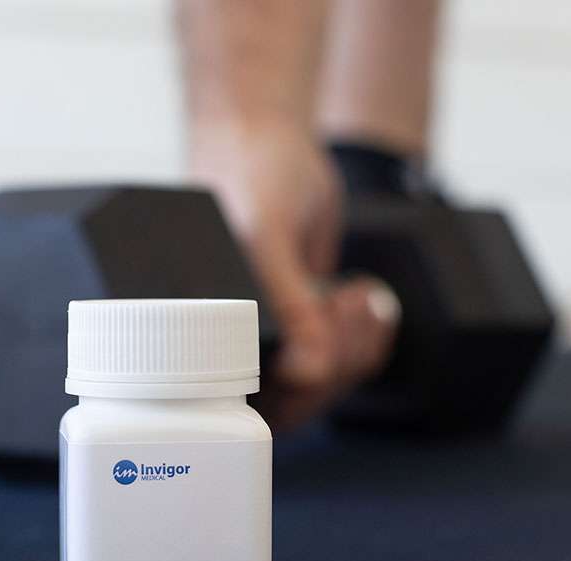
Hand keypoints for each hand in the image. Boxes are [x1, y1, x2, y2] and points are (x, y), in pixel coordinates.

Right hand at [188, 119, 398, 426]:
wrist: (268, 138)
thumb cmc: (245, 177)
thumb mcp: (265, 236)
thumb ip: (286, 303)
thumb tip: (310, 371)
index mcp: (200, 341)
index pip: (256, 412)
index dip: (300, 395)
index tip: (320, 343)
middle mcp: (235, 347)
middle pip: (301, 406)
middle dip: (337, 363)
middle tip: (343, 305)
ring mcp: (277, 337)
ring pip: (331, 383)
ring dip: (358, 344)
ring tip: (354, 292)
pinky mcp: (309, 320)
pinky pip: (351, 356)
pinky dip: (370, 332)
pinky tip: (362, 293)